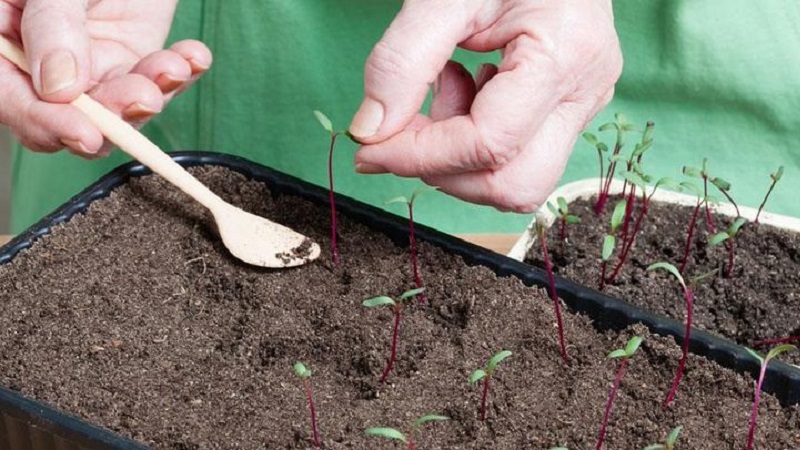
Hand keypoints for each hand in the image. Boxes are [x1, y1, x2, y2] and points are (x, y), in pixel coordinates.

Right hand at [0, 0, 211, 156]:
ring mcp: (90, 62)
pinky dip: (178, 73)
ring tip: (173, 68)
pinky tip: (193, 57)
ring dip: (149, 94)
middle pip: (69, 114)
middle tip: (143, 100)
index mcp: (2, 41)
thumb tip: (60, 89)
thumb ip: (51, 26)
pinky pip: (156, 80)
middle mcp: (42, 61)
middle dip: (110, 114)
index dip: (46, 123)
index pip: (12, 98)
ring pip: (117, 105)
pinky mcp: (132, 56)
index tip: (84, 134)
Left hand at [350, 0, 620, 212]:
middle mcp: (584, 91)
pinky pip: (519, 154)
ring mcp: (582, 103)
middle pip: (514, 184)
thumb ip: (401, 62)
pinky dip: (475, 138)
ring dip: (461, 156)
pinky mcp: (568, 107)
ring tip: (446, 86)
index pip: (488, 144)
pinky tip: (467, 84)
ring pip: (518, 180)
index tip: (371, 148)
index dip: (420, 156)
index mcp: (564, 55)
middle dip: (446, 170)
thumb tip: (370, 134)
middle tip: (408, 123)